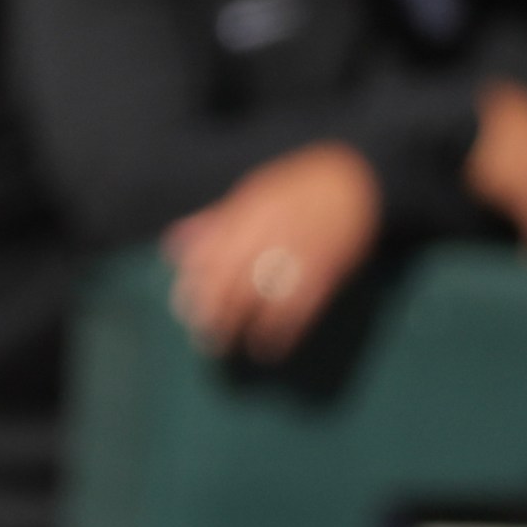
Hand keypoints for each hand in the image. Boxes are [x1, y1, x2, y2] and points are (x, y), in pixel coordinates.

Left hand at [165, 141, 380, 362]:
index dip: (195, 285)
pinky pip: (300, 307)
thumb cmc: (297, 185)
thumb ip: (212, 223)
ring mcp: (298, 252)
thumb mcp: (249, 193)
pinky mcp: (326, 271)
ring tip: (225, 347)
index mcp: (246, 212)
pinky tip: (267, 348)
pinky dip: (281, 331)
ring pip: (262, 296)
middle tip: (201, 336)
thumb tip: (172, 247)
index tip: (183, 308)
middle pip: (231, 279)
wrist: (353, 178)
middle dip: (212, 312)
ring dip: (240, 326)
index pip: (211, 254)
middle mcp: (267, 232)